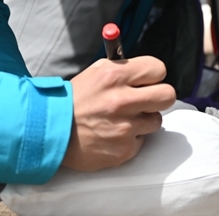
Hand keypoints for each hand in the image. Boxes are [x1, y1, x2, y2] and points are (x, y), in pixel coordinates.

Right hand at [62, 56, 175, 171]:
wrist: (51, 131)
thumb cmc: (75, 100)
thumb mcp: (95, 73)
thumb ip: (123, 68)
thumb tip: (146, 68)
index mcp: (115, 76)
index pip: (158, 69)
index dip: (154, 75)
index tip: (148, 80)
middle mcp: (122, 100)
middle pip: (167, 95)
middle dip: (159, 97)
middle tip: (147, 100)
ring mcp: (124, 127)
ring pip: (156, 120)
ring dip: (144, 120)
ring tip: (123, 119)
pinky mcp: (124, 149)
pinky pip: (142, 141)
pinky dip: (131, 139)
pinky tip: (114, 134)